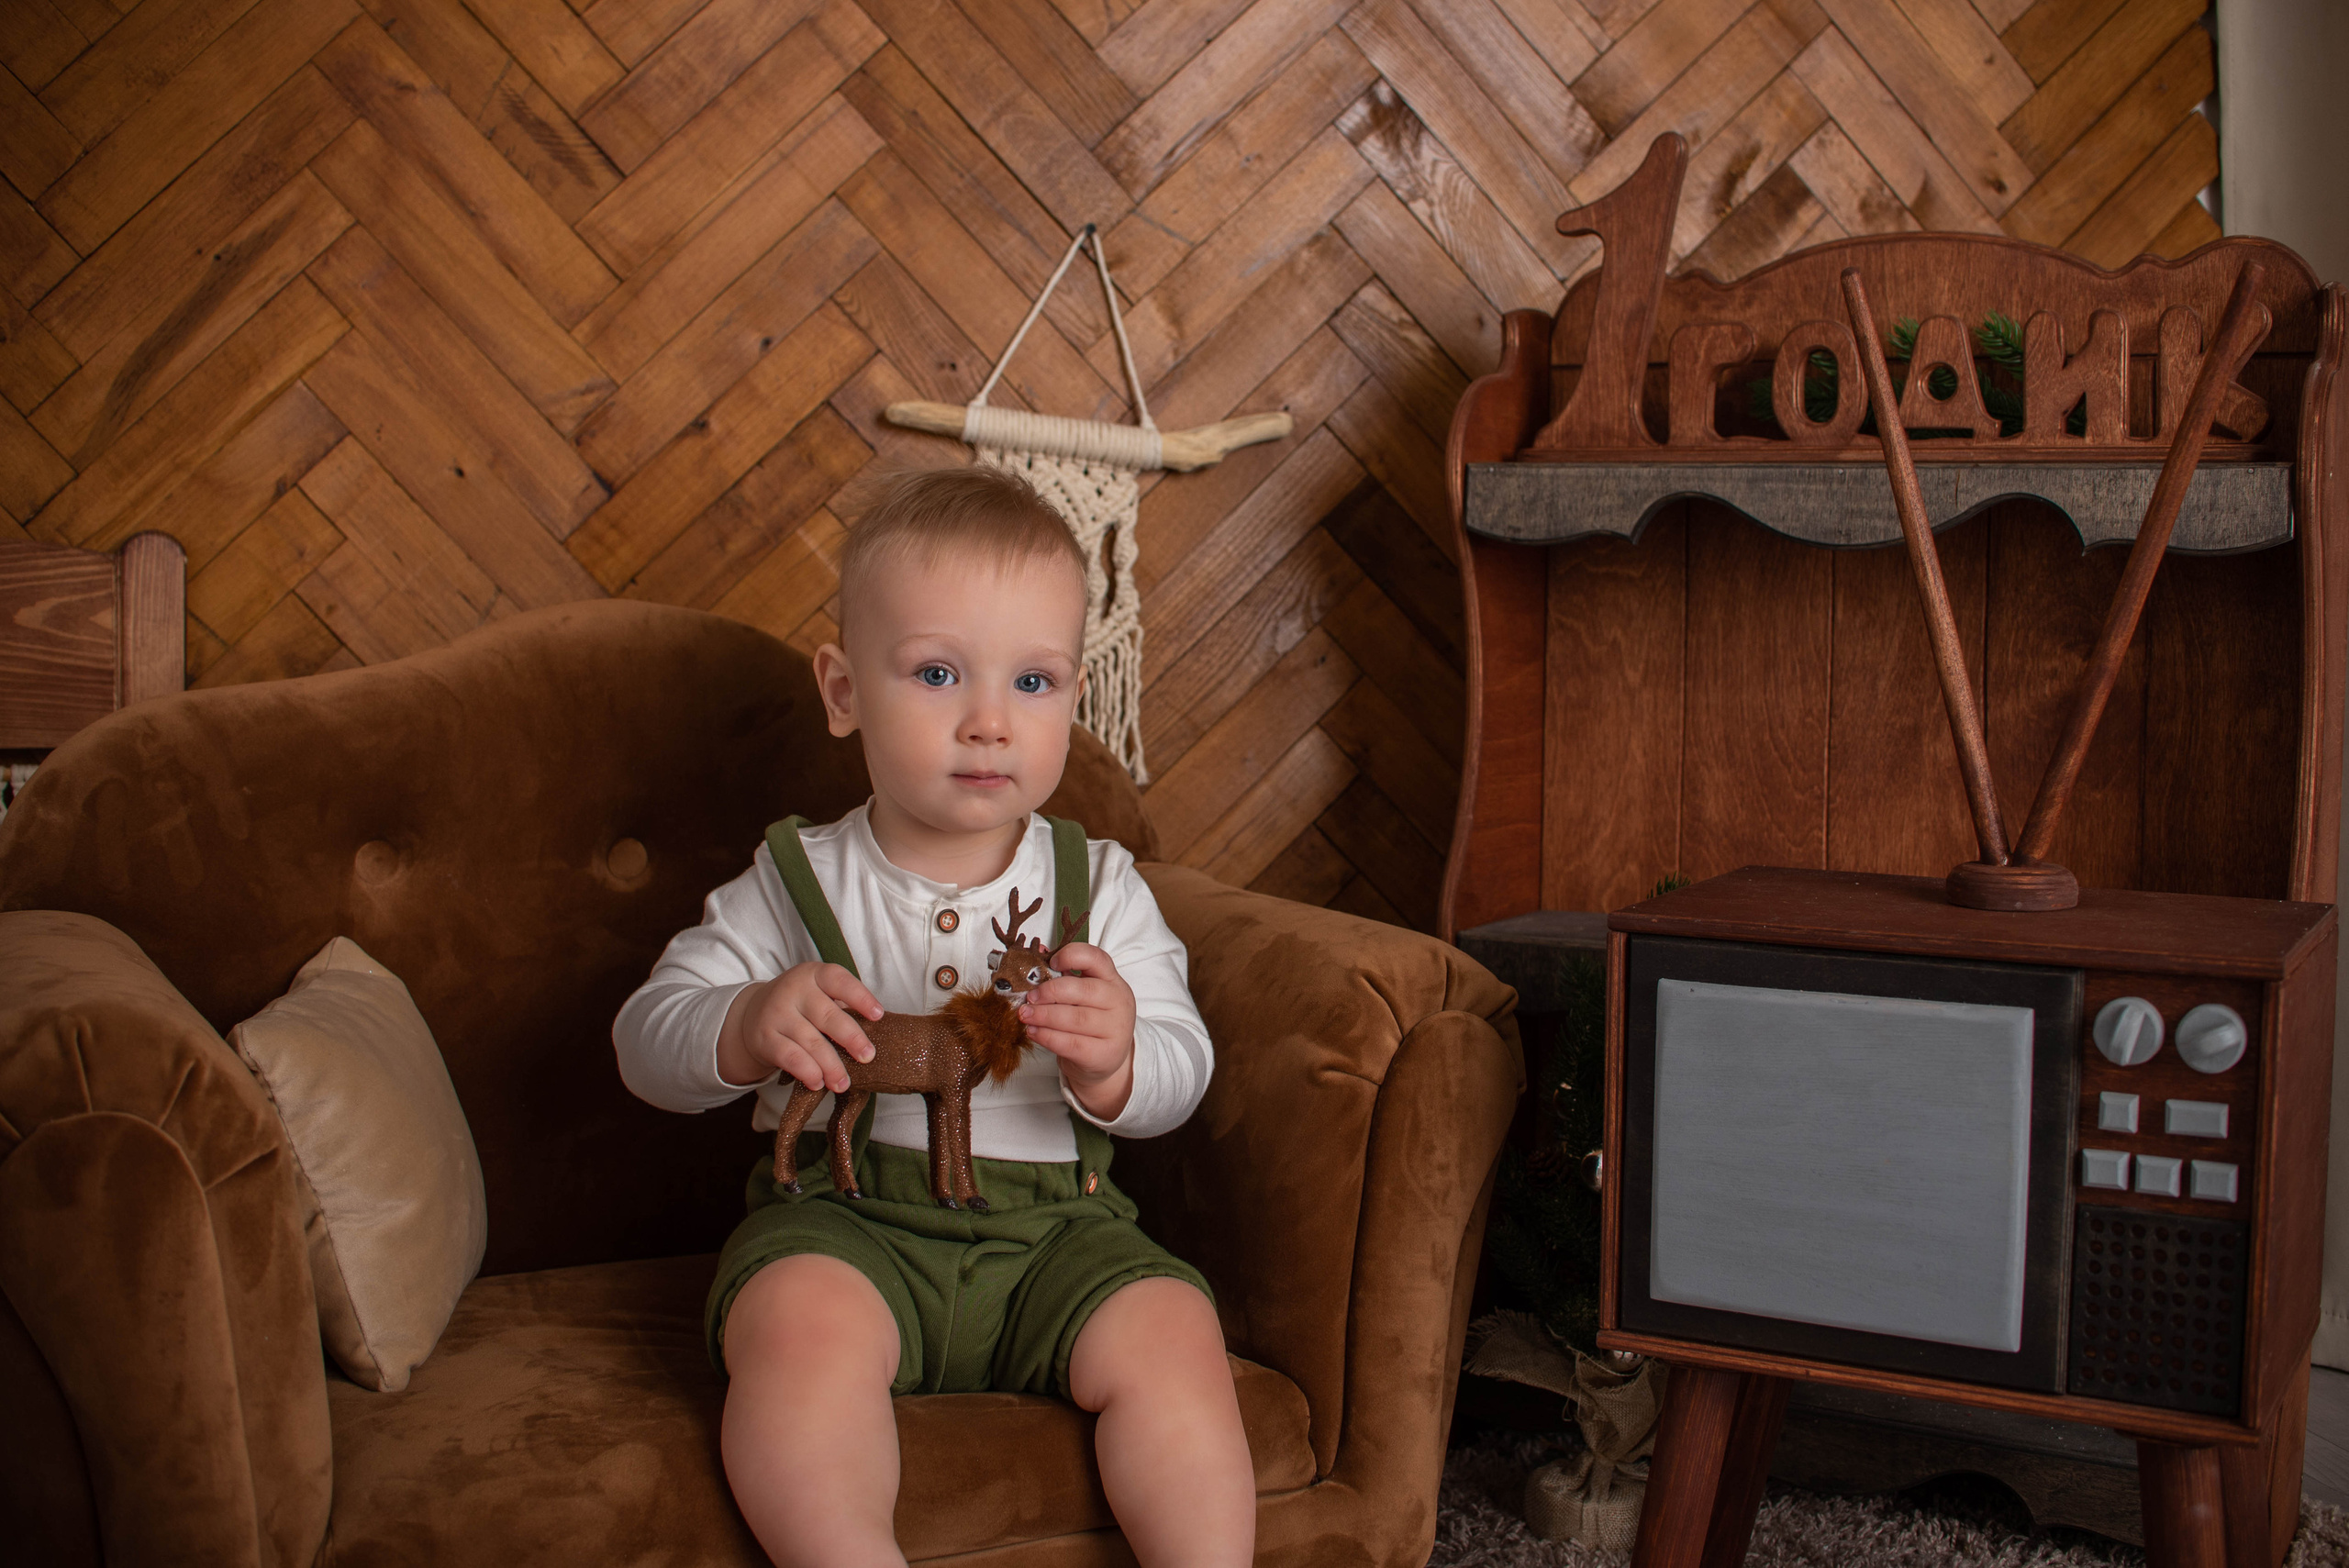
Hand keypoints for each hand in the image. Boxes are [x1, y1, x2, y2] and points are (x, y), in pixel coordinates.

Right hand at [715, 962, 883, 1092]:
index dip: (861, 997)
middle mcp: (794, 990)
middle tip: (868, 1057)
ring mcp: (777, 1013)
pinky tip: (818, 1083)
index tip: (879, 1016)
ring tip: (843, 1083)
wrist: (752, 1013)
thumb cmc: (800, 1005)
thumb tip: (875, 1037)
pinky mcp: (765, 1037)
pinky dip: (807, 1071)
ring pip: (810, 1042)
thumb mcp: (818, 994)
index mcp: (814, 975)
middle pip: (828, 1016)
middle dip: (851, 1038)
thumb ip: (842, 1008)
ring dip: (831, 1065)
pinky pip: (790, 1057)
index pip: (839, 981)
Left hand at [1018, 942, 1136, 1120]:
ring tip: (1025, 1015)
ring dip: (1044, 1015)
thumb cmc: (1089, 1023)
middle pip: (1082, 990)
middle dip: (1050, 992)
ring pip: (1075, 1018)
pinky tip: (1033, 1032)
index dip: (1072, 956)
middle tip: (1029, 997)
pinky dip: (1047, 1037)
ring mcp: (1116, 1029)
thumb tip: (1037, 954)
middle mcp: (1119, 1002)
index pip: (1096, 958)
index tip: (1051, 963)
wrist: (1104, 1060)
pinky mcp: (1105, 1054)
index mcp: (1113, 980)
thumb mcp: (1082, 998)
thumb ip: (1063, 977)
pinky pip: (1071, 1043)